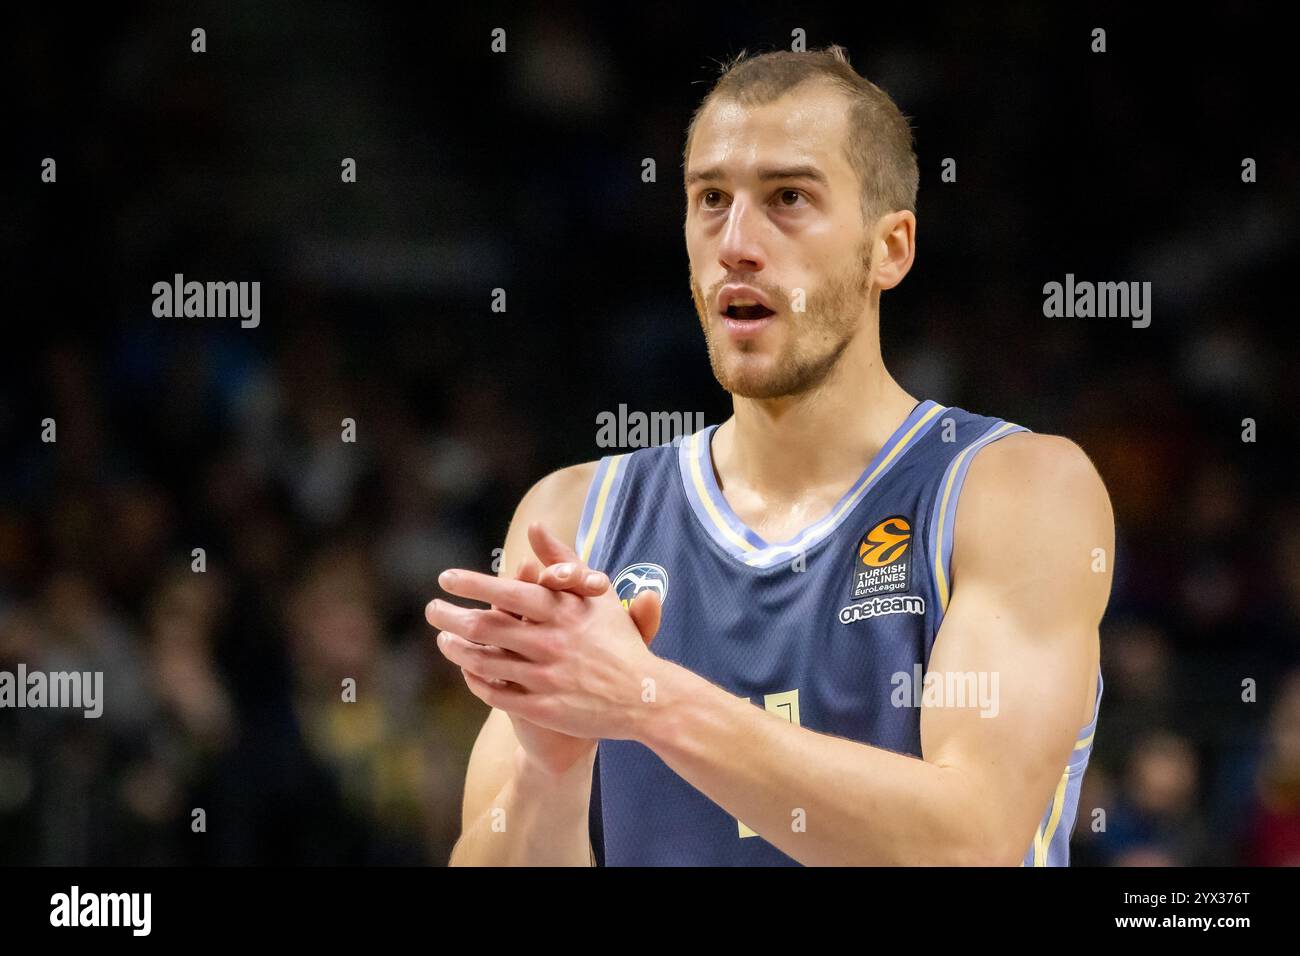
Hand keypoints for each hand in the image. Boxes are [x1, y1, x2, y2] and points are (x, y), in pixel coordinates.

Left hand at [428, 525, 663, 741]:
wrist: (644, 697)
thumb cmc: (617, 639)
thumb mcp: (596, 594)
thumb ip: (563, 558)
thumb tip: (535, 526)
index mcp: (562, 612)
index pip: (507, 592)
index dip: (472, 585)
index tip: (446, 579)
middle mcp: (551, 642)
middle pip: (486, 627)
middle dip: (450, 617)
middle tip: (431, 610)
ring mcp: (545, 678)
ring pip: (485, 662)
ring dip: (456, 649)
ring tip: (443, 639)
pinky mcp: (543, 708)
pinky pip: (495, 694)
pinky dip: (475, 680)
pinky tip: (467, 670)